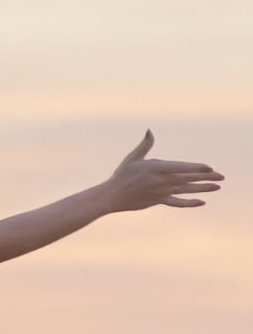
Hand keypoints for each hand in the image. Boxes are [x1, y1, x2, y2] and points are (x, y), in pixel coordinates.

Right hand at [106, 129, 224, 211]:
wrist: (112, 195)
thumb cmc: (122, 175)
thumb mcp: (133, 157)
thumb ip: (145, 144)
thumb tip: (150, 130)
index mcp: (156, 168)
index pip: (181, 167)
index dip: (197, 168)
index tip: (210, 168)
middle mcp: (161, 181)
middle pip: (188, 178)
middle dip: (206, 177)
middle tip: (221, 177)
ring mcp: (161, 192)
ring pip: (186, 190)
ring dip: (203, 188)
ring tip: (217, 187)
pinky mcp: (159, 201)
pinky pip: (178, 203)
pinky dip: (189, 203)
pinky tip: (201, 202)